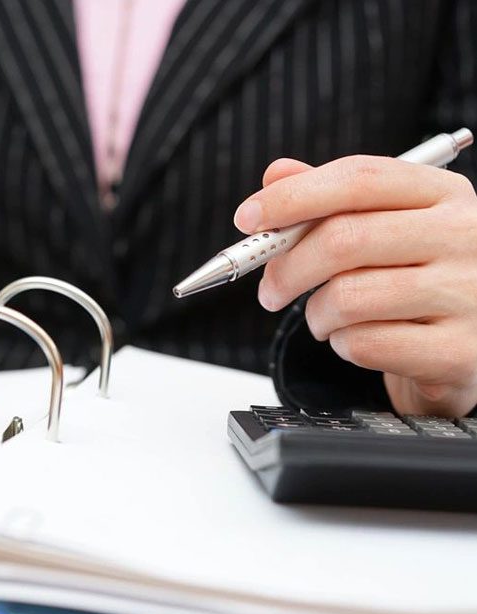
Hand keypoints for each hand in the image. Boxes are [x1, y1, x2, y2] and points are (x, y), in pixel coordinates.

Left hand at [237, 155, 476, 416]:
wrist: (467, 344)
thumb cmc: (416, 279)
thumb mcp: (384, 229)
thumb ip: (330, 201)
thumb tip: (276, 175)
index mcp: (444, 194)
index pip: (360, 178)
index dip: (293, 197)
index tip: (247, 218)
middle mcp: (466, 235)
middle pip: (344, 239)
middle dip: (287, 268)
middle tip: (269, 291)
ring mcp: (468, 293)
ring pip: (347, 297)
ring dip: (315, 314)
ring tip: (324, 319)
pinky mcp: (458, 349)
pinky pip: (364, 344)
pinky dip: (341, 345)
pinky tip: (355, 340)